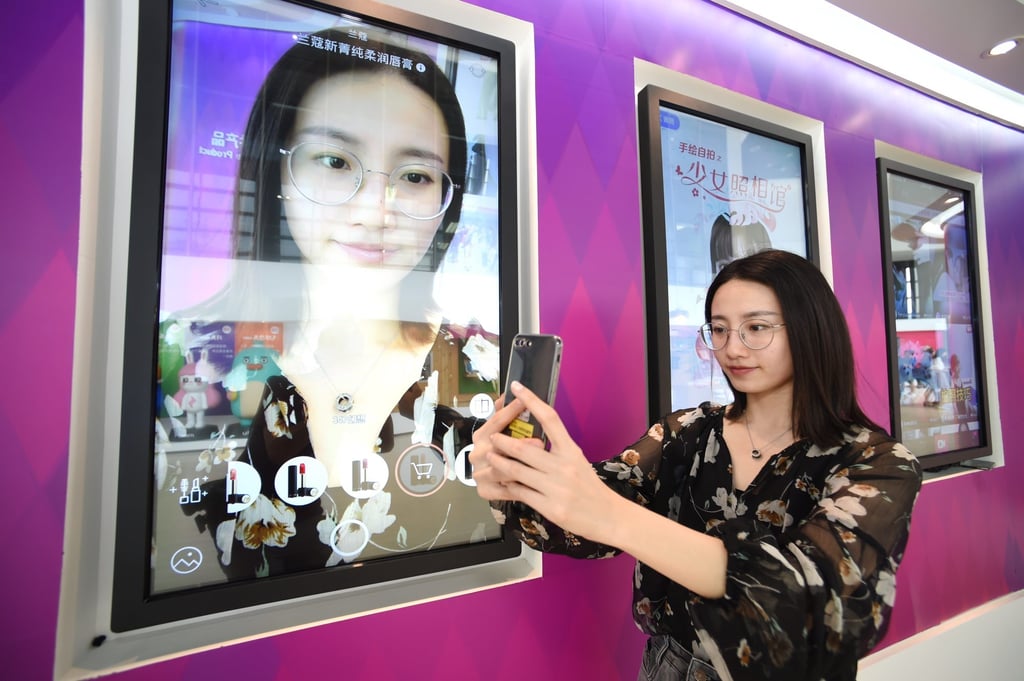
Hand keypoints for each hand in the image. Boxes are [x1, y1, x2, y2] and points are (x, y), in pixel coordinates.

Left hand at [469, 381, 621, 544]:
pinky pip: (520, 492)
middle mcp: (563, 466)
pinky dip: (508, 485)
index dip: (531, 401)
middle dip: (502, 441)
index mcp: (571, 450)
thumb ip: (557, 451)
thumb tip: (532, 441)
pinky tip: (502, 482)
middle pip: (524, 447)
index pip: (550, 418)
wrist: (609, 516)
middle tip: (492, 436)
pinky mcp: (549, 507)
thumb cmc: (591, 488)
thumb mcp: (578, 461)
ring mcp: (556, 487)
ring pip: (516, 470)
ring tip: (490, 457)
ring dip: (499, 462)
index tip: (517, 387)